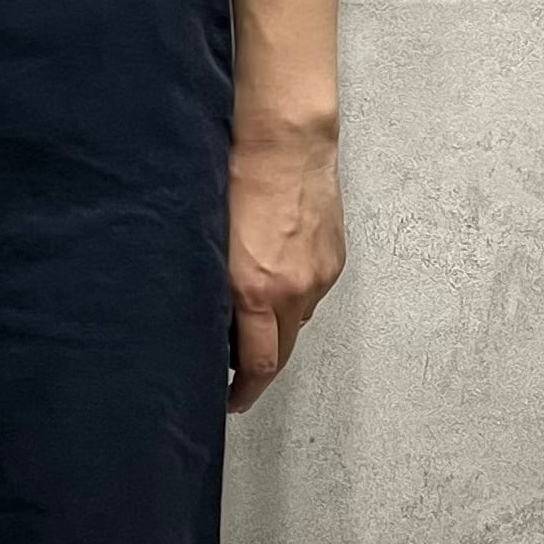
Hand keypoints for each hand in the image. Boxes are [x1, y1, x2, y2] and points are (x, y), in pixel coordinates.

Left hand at [225, 127, 344, 414]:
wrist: (284, 141)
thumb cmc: (237, 179)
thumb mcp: (209, 243)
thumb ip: (214, 288)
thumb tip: (210, 321)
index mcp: (255, 291)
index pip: (258, 365)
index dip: (245, 391)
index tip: (234, 402)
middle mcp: (293, 291)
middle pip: (282, 352)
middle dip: (261, 369)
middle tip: (239, 375)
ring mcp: (319, 276)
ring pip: (297, 321)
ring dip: (276, 328)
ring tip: (253, 316)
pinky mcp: (334, 259)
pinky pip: (313, 294)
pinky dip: (294, 298)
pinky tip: (277, 279)